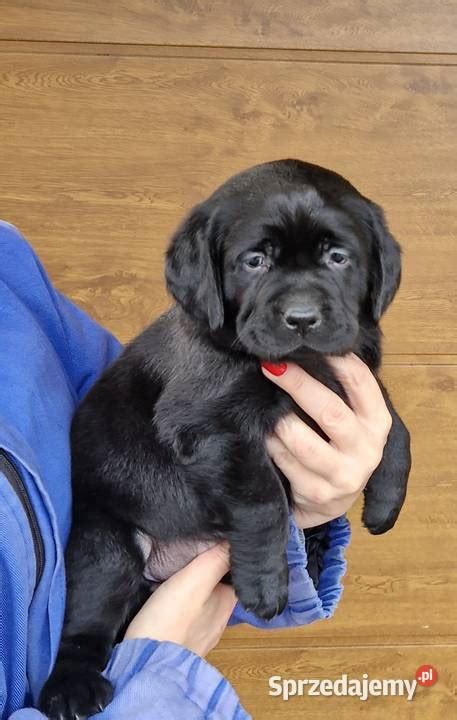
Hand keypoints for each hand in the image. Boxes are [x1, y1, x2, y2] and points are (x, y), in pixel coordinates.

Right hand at [124, 542, 236, 656]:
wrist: (145, 667)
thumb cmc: (171, 621)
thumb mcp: (195, 580)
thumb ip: (216, 558)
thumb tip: (237, 537)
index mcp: (226, 605)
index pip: (234, 573)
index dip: (226, 555)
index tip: (214, 539)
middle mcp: (217, 621)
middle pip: (216, 587)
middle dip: (207, 572)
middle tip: (190, 552)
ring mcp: (198, 635)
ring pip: (199, 603)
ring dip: (191, 589)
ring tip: (175, 571)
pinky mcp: (177, 642)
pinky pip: (182, 617)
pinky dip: (177, 606)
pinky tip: (164, 599)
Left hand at [261, 353, 391, 528]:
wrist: (330, 503)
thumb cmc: (337, 448)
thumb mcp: (351, 421)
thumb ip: (339, 392)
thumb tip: (306, 352)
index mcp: (377, 422)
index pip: (361, 382)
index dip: (337, 360)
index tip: (310, 344)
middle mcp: (367, 449)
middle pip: (330, 411)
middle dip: (297, 384)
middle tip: (273, 366)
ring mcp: (344, 475)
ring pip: (303, 442)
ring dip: (279, 421)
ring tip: (265, 405)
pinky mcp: (319, 494)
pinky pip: (286, 462)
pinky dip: (271, 445)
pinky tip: (264, 434)